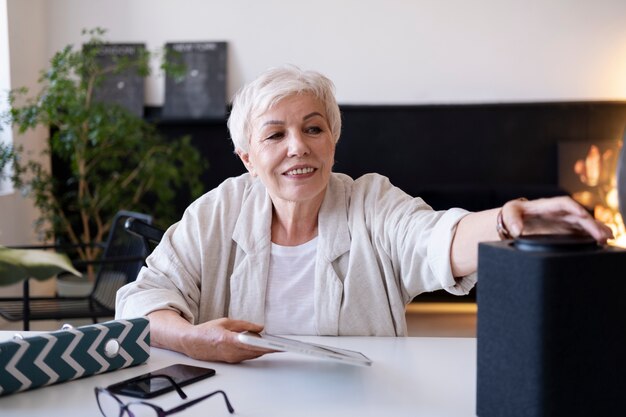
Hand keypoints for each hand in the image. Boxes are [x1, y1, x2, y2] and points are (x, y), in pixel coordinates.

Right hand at [147, 310, 274, 363]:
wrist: (192, 343)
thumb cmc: (207, 331)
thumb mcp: (226, 322)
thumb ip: (244, 325)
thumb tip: (260, 327)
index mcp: (230, 340)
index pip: (253, 345)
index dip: (267, 347)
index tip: (278, 346)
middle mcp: (231, 352)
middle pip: (256, 352)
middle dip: (269, 349)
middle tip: (282, 346)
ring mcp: (231, 358)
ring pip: (252, 355)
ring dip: (263, 351)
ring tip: (275, 345)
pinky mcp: (231, 360)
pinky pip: (247, 357)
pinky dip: (255, 352)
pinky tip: (262, 347)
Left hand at [500, 196, 613, 243]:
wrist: (512, 221)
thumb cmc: (511, 214)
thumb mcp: (508, 213)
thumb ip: (512, 220)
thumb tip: (517, 230)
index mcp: (545, 206)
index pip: (562, 203)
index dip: (573, 208)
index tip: (582, 215)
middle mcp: (557, 213)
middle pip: (577, 215)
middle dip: (590, 223)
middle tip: (601, 234)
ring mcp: (562, 221)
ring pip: (582, 224)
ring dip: (595, 229)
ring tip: (606, 237)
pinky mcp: (564, 230)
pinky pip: (580, 231)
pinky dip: (591, 235)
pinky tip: (601, 241)